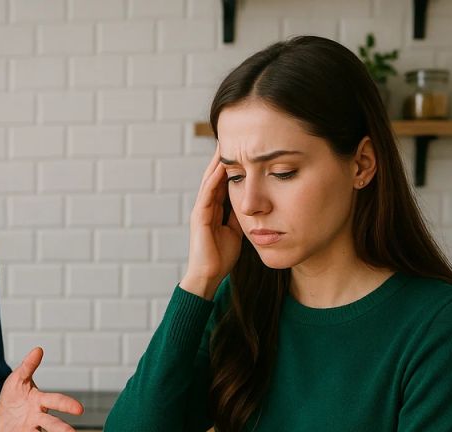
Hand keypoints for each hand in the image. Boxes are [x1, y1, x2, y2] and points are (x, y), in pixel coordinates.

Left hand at [0, 347, 82, 431]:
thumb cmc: (13, 394)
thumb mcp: (18, 378)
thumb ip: (28, 366)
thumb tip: (38, 349)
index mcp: (40, 400)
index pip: (55, 401)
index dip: (67, 405)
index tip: (80, 409)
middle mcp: (38, 417)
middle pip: (52, 424)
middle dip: (63, 431)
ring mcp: (29, 429)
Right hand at [180, 149, 242, 299]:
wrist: (209, 275)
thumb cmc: (221, 257)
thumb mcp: (236, 230)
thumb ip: (240, 216)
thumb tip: (252, 203)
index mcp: (214, 208)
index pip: (223, 180)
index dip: (232, 164)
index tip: (242, 147)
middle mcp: (206, 205)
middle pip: (214, 175)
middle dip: (223, 157)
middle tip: (232, 136)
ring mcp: (201, 210)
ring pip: (209, 180)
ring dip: (217, 162)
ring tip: (226, 144)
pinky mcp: (199, 217)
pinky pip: (207, 193)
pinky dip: (214, 179)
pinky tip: (222, 166)